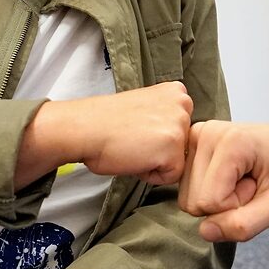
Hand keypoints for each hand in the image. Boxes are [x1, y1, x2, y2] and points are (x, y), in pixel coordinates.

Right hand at [21, 80, 193, 186]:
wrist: (85, 128)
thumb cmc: (105, 122)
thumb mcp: (145, 106)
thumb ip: (164, 115)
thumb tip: (172, 136)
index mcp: (176, 92)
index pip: (181, 128)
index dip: (158, 136)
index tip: (138, 130)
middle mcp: (183, 104)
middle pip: (183, 145)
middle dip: (160, 149)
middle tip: (134, 140)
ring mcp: (180, 126)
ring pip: (177, 161)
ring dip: (156, 162)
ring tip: (133, 148)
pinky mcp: (173, 148)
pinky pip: (170, 176)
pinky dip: (151, 175)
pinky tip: (134, 158)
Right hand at [178, 120, 268, 241]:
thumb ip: (245, 224)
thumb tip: (204, 231)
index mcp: (231, 141)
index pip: (211, 203)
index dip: (237, 206)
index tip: (257, 186)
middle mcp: (206, 132)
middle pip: (193, 202)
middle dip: (225, 204)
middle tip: (251, 183)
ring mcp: (195, 135)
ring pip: (187, 198)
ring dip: (217, 198)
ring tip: (242, 178)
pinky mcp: (189, 143)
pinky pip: (184, 188)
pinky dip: (206, 190)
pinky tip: (227, 175)